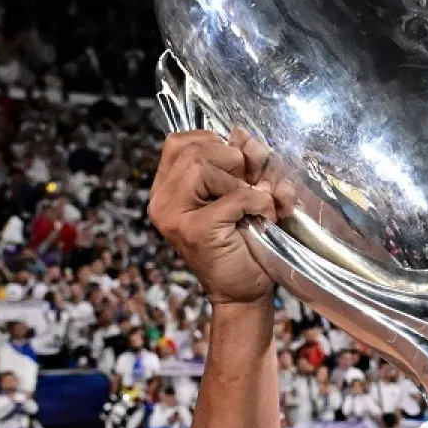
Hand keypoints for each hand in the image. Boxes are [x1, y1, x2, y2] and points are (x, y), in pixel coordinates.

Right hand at [147, 128, 296, 305]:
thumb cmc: (244, 242)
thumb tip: (244, 135)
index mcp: (168, 187)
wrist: (244, 292)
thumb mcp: (243, 193)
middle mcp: (162, 199)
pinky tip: (264, 217)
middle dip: (232, 160)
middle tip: (251, 185)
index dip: (215, 144)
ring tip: (257, 203)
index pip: (180, 142)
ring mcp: (173, 215)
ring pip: (203, 167)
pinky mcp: (194, 230)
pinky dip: (258, 202)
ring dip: (242, 183)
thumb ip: (241, 164)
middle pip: (193, 150)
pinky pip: (232, 197)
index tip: (238, 166)